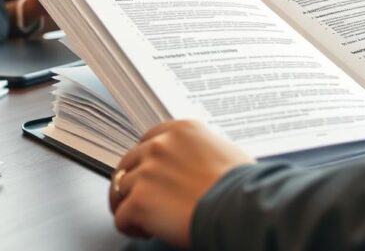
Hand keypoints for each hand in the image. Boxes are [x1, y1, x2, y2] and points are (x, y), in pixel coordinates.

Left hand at [109, 120, 254, 246]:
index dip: (147, 162)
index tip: (150, 176)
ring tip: (144, 220)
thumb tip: (195, 166)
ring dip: (130, 206)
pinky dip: (130, 227)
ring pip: (119, 190)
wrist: (243, 209)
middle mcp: (160, 146)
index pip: (148, 140)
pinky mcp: (139, 201)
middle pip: (128, 163)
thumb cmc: (245, 187)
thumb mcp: (225, 153)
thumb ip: (200, 152)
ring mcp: (147, 172)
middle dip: (132, 183)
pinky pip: (121, 217)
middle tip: (142, 201)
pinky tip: (146, 232)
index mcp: (181, 131)